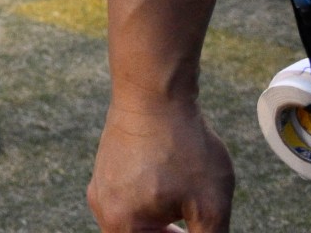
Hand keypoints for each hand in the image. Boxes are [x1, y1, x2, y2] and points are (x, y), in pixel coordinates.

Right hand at [87, 97, 233, 232]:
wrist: (154, 91)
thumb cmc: (182, 147)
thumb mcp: (210, 206)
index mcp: (121, 224)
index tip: (202, 227)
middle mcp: (103, 209)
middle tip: (200, 219)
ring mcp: (100, 186)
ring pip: (137, 221)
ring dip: (164, 220)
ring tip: (191, 201)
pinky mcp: (106, 167)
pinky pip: (130, 199)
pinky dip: (153, 201)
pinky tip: (175, 182)